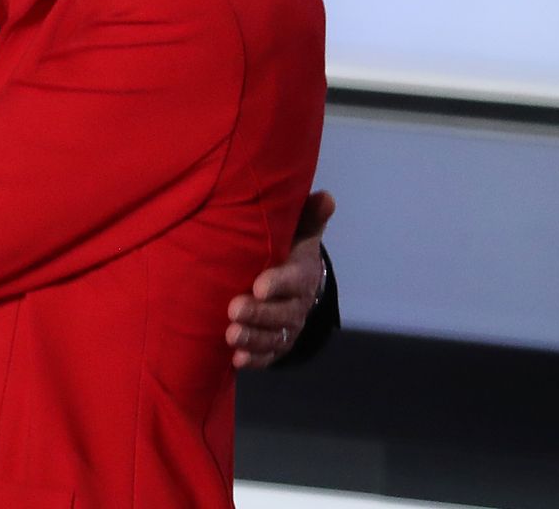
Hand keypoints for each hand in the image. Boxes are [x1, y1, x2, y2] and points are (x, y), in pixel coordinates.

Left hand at [227, 189, 335, 368]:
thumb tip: (327, 196)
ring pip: (273, 337)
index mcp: (301, 275)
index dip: (278, 283)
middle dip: (259, 313)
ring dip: (253, 338)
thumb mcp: (299, 233)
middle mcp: (297, 305)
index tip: (259, 285)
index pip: (293, 280)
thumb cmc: (288, 252)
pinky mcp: (276, 345)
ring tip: (231, 335)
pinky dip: (255, 360)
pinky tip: (237, 361)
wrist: (293, 284)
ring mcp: (287, 328)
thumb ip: (309, 217)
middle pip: (281, 313)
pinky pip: (268, 356)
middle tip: (234, 309)